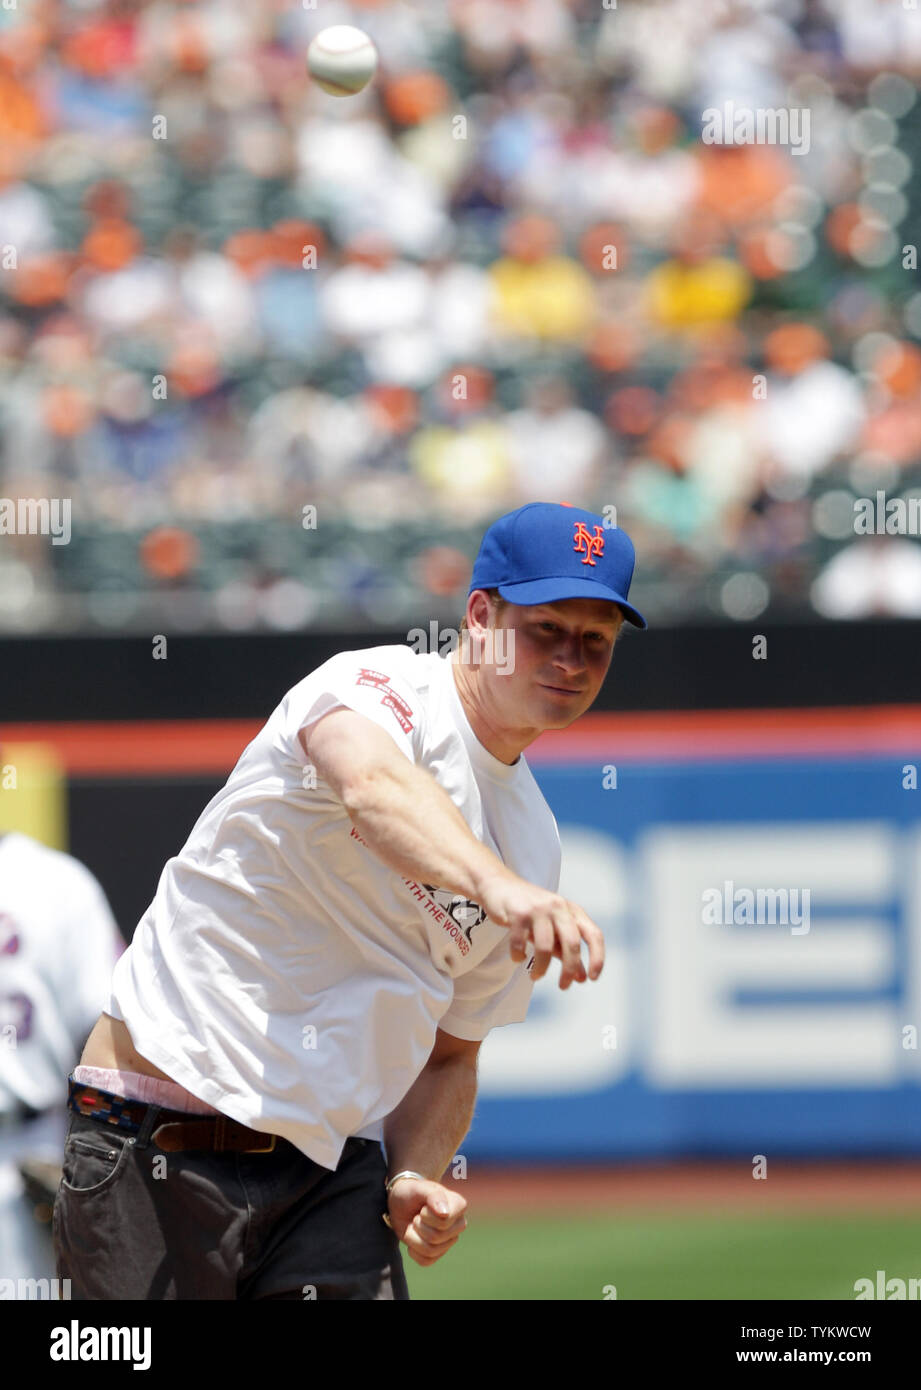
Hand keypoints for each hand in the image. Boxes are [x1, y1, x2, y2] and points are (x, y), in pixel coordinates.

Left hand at [385, 1176, 466, 1266]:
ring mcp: (450, 1240)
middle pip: (436, 1237)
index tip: (423, 1207)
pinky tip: (413, 1237)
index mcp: (459, 1205)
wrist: (401, 1203)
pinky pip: (426, 1261)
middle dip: (419, 1226)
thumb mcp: (418, 1188)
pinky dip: (413, 1251)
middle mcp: (459, 1224)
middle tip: (417, 1215)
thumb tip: (445, 1213)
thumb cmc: (411, 1192)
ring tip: (414, 1225)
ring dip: (414, 1238)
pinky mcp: (439, 1253)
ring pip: (431, 1251)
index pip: (444, 1222)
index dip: (426, 1217)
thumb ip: (433, 1196)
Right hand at [479, 872, 604, 987]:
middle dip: (569, 969)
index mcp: (572, 910)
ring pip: (545, 946)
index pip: (593, 934)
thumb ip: (565, 950)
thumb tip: (582, 977)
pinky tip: (518, 958)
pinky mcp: (518, 912)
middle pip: (571, 942)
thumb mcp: (552, 927)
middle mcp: (558, 907)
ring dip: (541, 968)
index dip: (597, 958)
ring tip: (535, 976)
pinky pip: (520, 942)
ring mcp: (538, 909)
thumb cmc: (530, 910)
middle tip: (564, 986)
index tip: (592, 978)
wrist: (498, 885)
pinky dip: (519, 956)